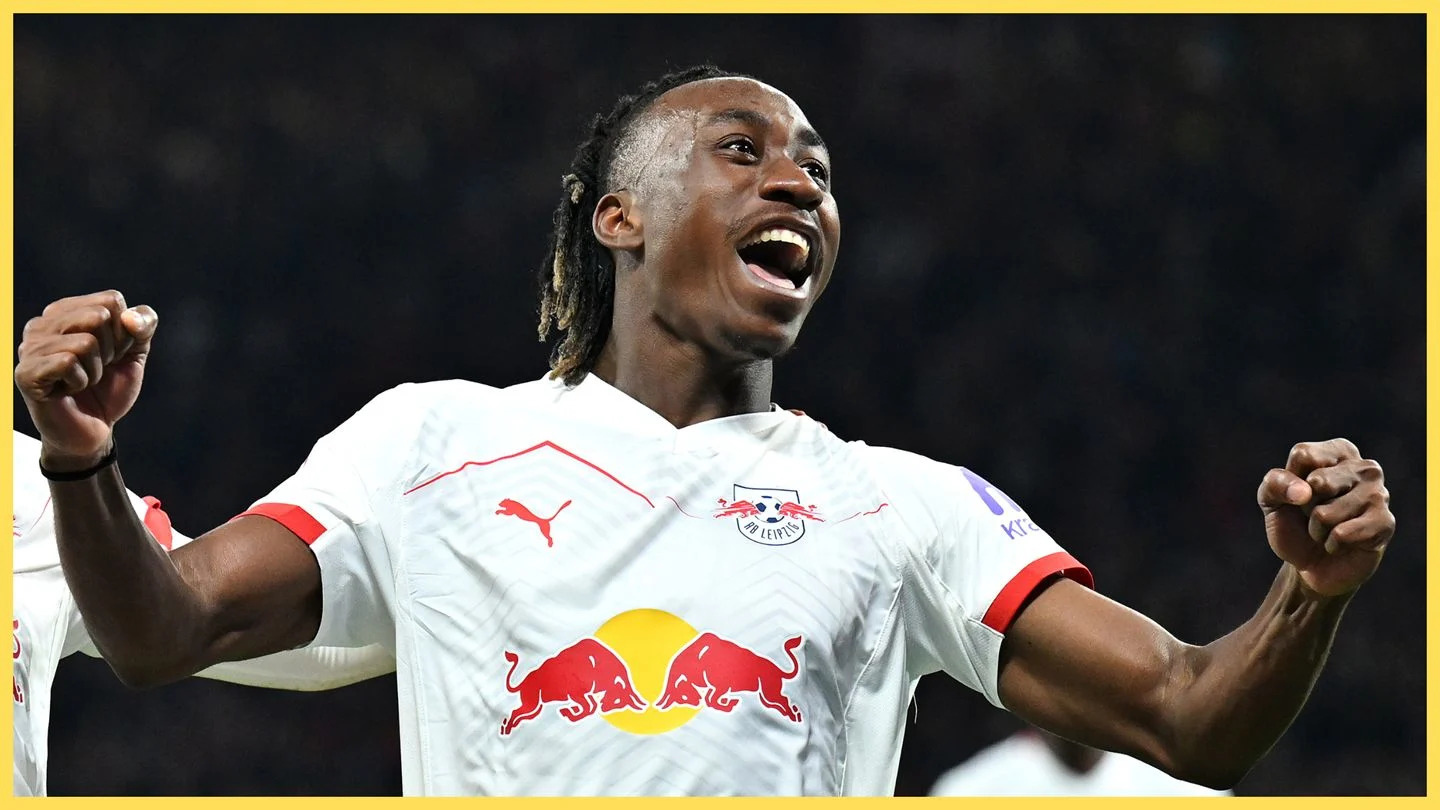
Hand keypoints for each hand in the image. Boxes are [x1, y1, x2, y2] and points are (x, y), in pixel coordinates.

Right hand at [14, 290, 157, 469]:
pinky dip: (80, 381)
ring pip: (85, 342)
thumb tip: (129, 317)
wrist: (95, 430)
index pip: (111, 300)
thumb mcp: (135, 352)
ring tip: (81, 382)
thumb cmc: (109, 388)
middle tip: (95, 370)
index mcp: (66, 311)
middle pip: (98, 316)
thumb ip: (143, 325)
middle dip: (110, 350)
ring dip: (95, 370)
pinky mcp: (26, 373)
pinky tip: (67, 391)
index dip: (123, 332)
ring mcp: (29, 347)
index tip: (110, 354)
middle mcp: (42, 324)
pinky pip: (67, 362)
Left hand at [1258, 438, 1394, 596]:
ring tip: (1327, 531)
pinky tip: (1341, 544)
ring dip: (1318, 530)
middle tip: (1315, 515)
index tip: (1299, 494)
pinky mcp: (1385, 523)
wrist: (1311, 564)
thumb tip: (1305, 490)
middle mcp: (1365, 467)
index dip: (1290, 482)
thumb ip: (1275, 483)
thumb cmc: (1294, 524)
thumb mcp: (1271, 499)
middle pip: (1318, 481)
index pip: (1304, 455)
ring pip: (1326, 513)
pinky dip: (1332, 544)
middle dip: (1305, 507)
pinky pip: (1342, 534)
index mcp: (1339, 452)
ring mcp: (1380, 494)